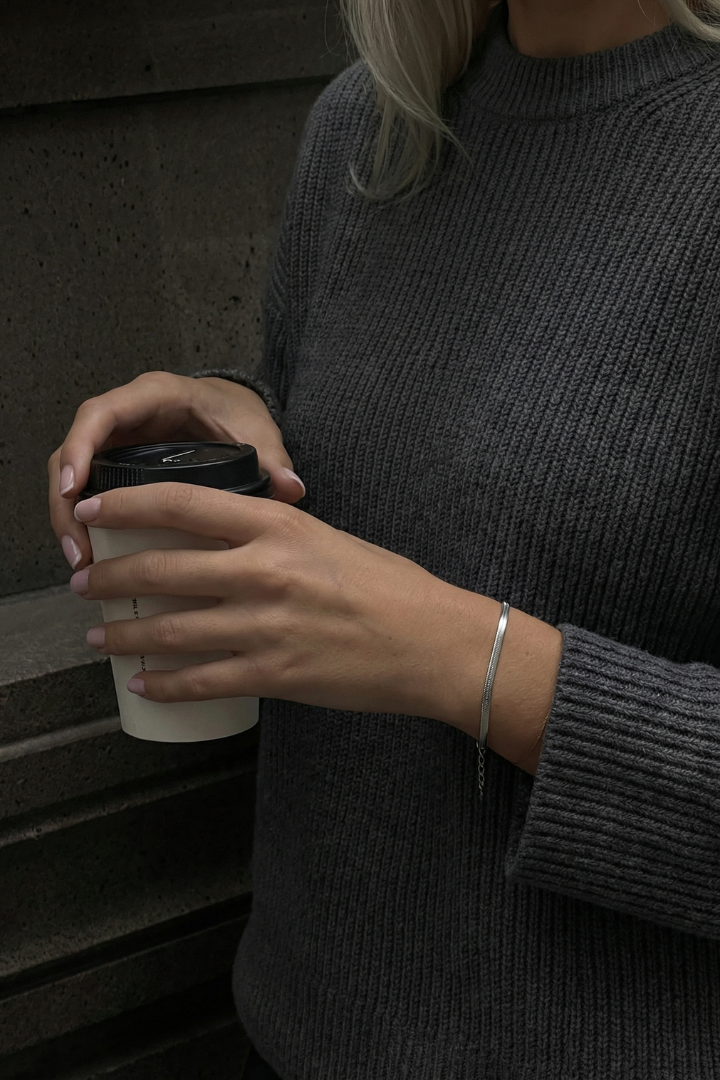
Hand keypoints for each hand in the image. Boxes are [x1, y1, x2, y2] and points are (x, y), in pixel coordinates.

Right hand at [48, 371, 302, 570]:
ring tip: (81, 563)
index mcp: (153, 396)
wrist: (234, 411)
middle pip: (72, 451)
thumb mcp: (255, 432)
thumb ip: (272, 458)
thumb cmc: (238, 414)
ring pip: (71, 476)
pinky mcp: (116, 465)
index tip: (72, 488)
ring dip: (68, 518)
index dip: (78, 449)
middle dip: (65, 501)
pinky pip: (88, 491)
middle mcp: (125, 415)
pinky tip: (94, 557)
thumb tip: (291, 489)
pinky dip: (86, 523)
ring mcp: (115, 441)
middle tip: (77, 550)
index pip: (100, 414)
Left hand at [71, 482, 561, 769]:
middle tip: (84, 584)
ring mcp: (266, 625)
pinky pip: (202, 680)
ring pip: (171, 629)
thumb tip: (225, 540)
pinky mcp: (274, 674)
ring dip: (124, 634)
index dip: (125, 506)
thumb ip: (273, 535)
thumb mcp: (327, 538)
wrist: (433, 642)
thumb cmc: (389, 586)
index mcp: (279, 524)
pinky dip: (165, 683)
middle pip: (162, 568)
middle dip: (110, 577)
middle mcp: (265, 570)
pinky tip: (143, 683)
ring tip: (99, 637)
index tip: (92, 511)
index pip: (182, 504)